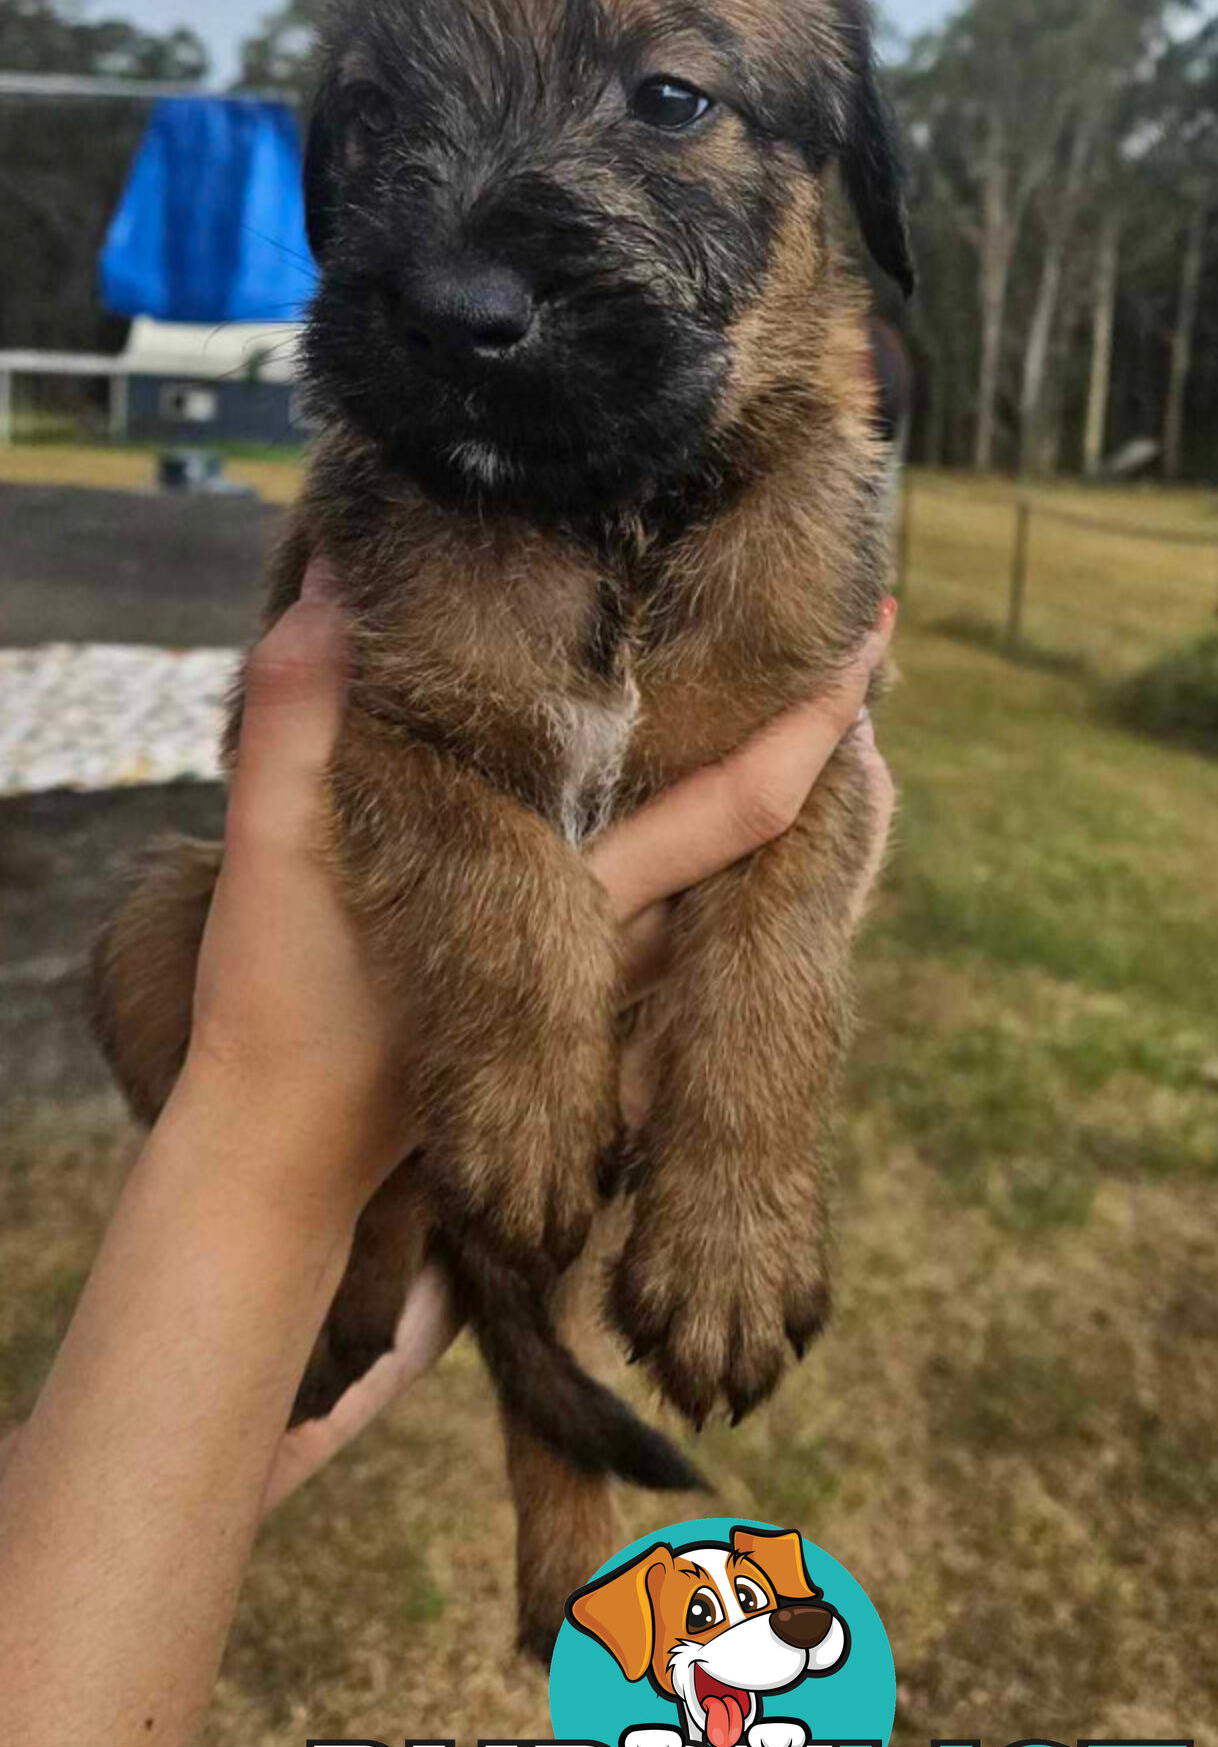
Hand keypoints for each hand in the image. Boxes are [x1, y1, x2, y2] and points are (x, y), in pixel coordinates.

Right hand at [243, 589, 894, 1507]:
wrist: (284, 1160)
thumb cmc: (282, 1012)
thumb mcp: (271, 851)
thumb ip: (297, 715)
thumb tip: (325, 586)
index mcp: (582, 898)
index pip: (739, 805)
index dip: (813, 728)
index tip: (873, 640)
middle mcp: (622, 945)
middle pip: (759, 841)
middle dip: (816, 747)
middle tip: (864, 642)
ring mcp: (607, 986)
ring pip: (722, 889)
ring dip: (769, 806)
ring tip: (811, 709)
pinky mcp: (575, 1013)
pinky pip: (670, 925)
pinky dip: (705, 860)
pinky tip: (692, 806)